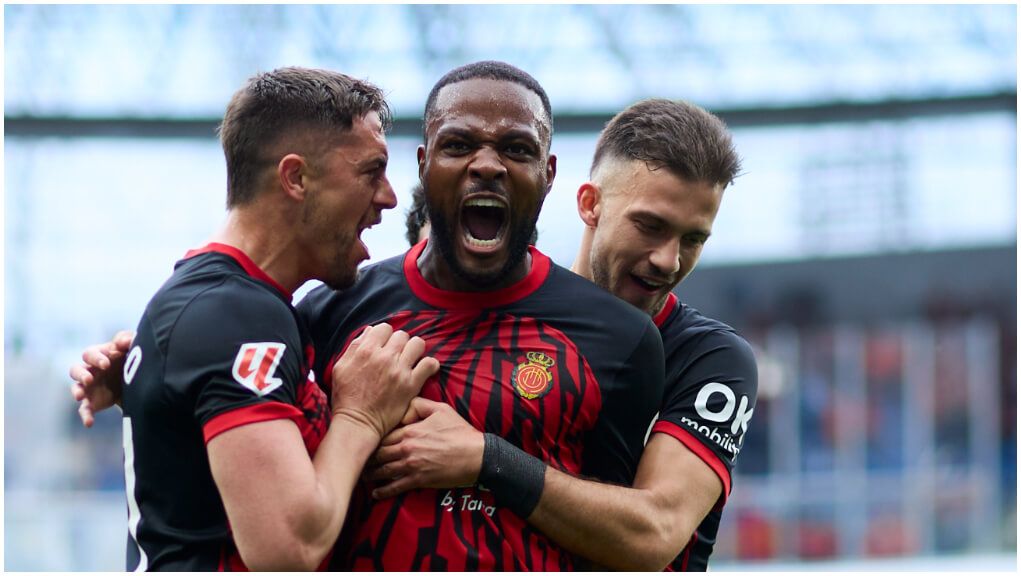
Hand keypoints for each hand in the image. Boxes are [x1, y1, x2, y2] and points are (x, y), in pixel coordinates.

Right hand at [69, 330, 133, 427]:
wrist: (137, 379)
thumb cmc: (131, 358)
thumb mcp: (132, 348)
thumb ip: (128, 341)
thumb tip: (125, 341)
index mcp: (99, 356)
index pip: (91, 354)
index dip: (97, 357)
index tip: (107, 363)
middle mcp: (90, 370)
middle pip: (76, 369)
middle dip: (81, 374)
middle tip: (90, 378)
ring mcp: (89, 387)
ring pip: (75, 387)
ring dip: (76, 391)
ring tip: (79, 396)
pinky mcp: (92, 402)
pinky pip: (84, 409)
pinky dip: (85, 416)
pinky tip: (89, 423)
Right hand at [330, 323, 438, 440]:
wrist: (357, 424)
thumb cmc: (346, 398)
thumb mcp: (340, 368)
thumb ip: (354, 346)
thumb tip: (370, 331)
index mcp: (365, 350)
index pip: (384, 328)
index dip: (385, 336)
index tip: (385, 347)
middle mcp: (384, 357)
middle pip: (402, 335)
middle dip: (400, 343)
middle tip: (397, 356)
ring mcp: (399, 370)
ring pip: (417, 344)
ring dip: (415, 350)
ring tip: (410, 360)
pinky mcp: (411, 384)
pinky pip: (429, 364)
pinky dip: (429, 365)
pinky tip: (423, 370)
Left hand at [369, 397, 484, 498]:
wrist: (476, 455)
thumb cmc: (460, 431)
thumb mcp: (441, 409)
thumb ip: (419, 404)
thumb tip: (404, 405)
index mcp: (410, 431)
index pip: (383, 435)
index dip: (372, 439)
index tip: (364, 441)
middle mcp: (406, 448)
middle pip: (378, 454)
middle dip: (367, 458)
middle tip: (358, 460)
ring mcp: (411, 466)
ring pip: (383, 471)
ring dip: (371, 475)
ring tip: (362, 476)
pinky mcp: (418, 480)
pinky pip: (396, 487)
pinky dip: (383, 491)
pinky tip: (375, 493)